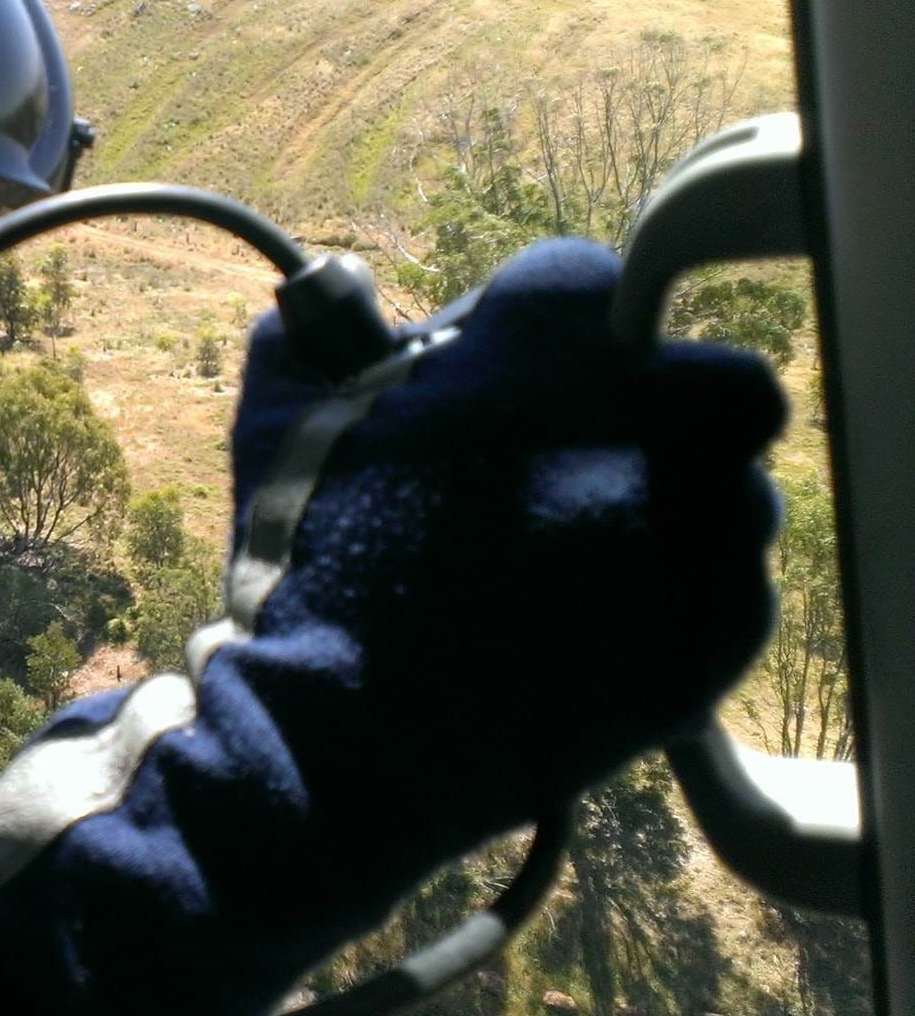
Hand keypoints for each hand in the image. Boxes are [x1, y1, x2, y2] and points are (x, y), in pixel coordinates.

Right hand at [0, 239, 783, 1015]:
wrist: (346, 725)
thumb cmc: (309, 556)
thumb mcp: (285, 411)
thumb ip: (316, 333)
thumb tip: (319, 302)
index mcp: (556, 322)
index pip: (594, 290)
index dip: (551, 346)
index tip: (517, 394)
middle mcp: (660, 402)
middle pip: (707, 385)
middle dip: (658, 419)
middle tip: (575, 477)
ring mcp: (705, 519)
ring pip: (730, 495)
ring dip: (671, 514)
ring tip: (571, 569)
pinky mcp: (724, 627)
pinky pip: (729, 595)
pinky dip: (676, 606)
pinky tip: (587, 631)